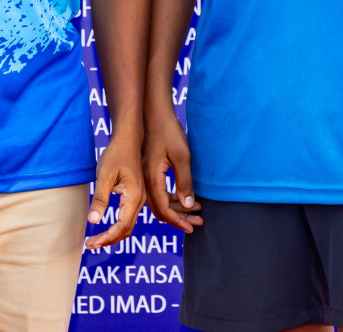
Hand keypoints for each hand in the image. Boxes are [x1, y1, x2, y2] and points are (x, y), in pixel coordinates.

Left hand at [85, 131, 144, 248]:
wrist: (128, 140)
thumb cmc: (116, 155)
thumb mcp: (105, 175)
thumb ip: (100, 199)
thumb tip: (93, 221)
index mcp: (134, 197)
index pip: (122, 226)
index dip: (106, 237)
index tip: (91, 243)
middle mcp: (140, 201)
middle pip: (126, 230)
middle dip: (108, 240)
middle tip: (90, 244)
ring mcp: (139, 199)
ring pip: (128, 226)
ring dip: (112, 235)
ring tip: (95, 240)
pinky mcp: (135, 197)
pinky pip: (128, 218)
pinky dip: (117, 228)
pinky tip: (105, 229)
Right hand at [144, 112, 202, 233]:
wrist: (154, 113)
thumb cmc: (168, 132)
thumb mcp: (181, 157)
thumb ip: (184, 182)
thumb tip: (188, 206)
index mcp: (151, 178)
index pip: (163, 209)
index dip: (178, 221)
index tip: (192, 227)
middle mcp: (144, 181)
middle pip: (160, 210)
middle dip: (179, 219)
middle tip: (198, 222)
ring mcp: (145, 176)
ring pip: (159, 202)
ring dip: (177, 210)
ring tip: (197, 211)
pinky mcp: (148, 171)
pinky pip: (158, 193)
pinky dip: (171, 199)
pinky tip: (184, 199)